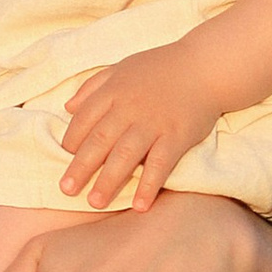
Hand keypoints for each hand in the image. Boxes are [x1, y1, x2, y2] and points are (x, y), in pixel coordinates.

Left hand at [56, 42, 223, 210]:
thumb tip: (67, 108)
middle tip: (67, 190)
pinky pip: (161, 164)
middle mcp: (130, 108)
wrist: (206, 66)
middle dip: (81, 167)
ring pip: (126, 155)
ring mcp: (154, 123)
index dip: (72, 139)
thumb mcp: (121, 68)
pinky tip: (140, 205)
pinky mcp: (177, 136)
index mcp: (114, 91)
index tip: (65, 157)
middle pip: (100, 141)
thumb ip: (93, 86)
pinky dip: (150, 184)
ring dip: (108, 180)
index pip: (84, 118)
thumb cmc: (161, 68)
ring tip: (95, 202)